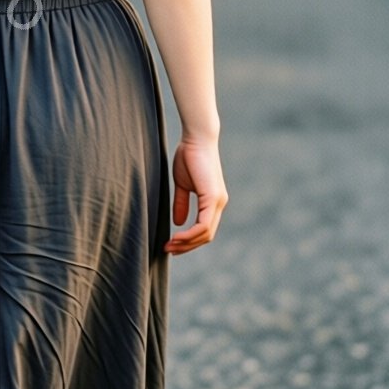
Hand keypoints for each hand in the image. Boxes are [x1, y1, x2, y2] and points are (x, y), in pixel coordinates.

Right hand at [167, 137, 227, 255]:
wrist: (195, 138)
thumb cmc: (188, 156)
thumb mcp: (182, 184)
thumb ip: (182, 202)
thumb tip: (178, 222)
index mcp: (213, 201)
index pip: (204, 230)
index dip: (188, 240)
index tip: (171, 244)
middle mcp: (219, 204)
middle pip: (206, 236)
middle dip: (187, 246)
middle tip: (168, 250)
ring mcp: (218, 201)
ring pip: (205, 234)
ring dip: (186, 243)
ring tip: (169, 246)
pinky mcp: (213, 198)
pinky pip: (203, 224)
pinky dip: (190, 234)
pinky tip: (177, 236)